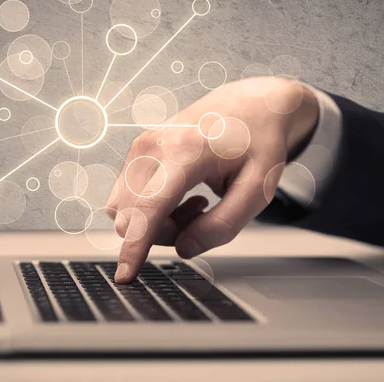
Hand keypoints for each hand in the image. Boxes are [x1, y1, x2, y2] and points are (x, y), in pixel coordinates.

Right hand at [107, 76, 318, 282]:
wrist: (251, 105)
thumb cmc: (258, 144)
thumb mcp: (258, 190)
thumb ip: (223, 226)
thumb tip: (183, 248)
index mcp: (185, 151)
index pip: (148, 208)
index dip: (134, 247)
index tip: (125, 277)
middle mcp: (153, 146)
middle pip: (133, 216)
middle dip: (162, 234)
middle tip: (203, 216)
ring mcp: (141, 146)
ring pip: (127, 209)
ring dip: (157, 222)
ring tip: (197, 204)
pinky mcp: (138, 151)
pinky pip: (129, 196)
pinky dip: (152, 209)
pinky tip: (183, 194)